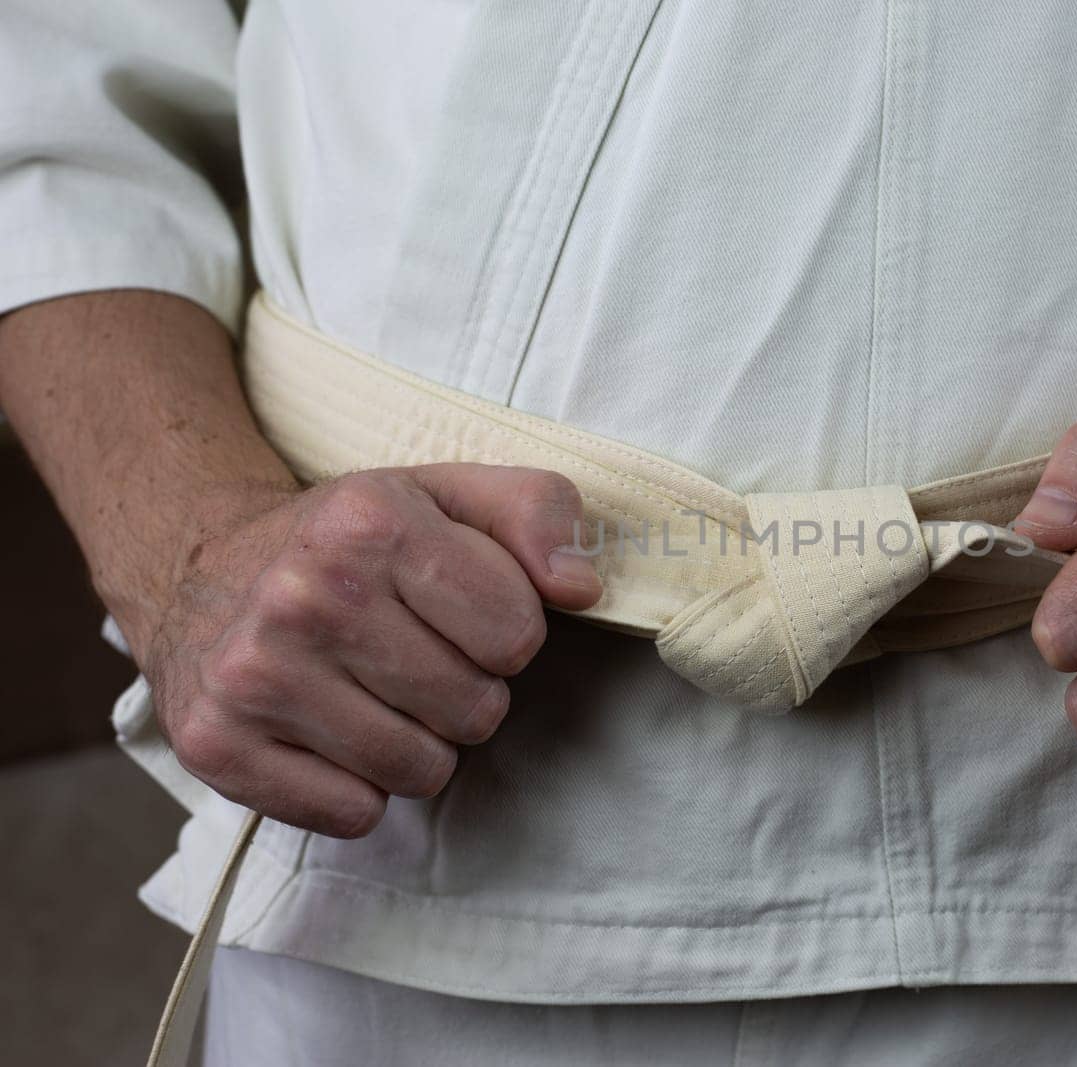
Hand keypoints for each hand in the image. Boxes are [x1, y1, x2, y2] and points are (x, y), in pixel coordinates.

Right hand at [142, 464, 602, 836]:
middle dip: (463, 690)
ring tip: (371, 692)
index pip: (517, 634)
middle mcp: (304, 597)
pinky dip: (355, 787)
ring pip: (420, 771)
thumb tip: (581, 586)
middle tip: (411, 655)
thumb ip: (537, 514)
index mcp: (371, 523)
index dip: (506, 631)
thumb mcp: (448, 495)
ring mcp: (252, 676)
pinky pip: (353, 815)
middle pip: (475, 710)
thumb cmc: (350, 540)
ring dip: (415, 744)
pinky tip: (326, 730)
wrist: (195, 569)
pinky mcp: (217, 747)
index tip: (459, 613)